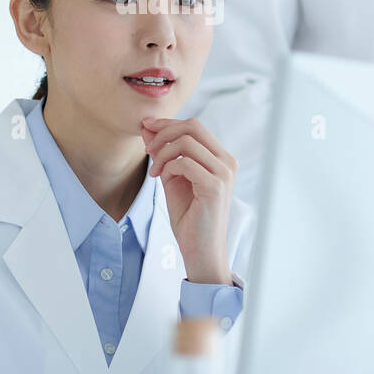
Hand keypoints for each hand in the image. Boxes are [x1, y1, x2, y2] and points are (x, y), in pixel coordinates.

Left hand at [140, 115, 237, 284]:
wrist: (201, 250)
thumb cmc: (190, 217)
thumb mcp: (172, 179)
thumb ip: (163, 154)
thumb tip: (147, 128)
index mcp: (221, 158)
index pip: (194, 126)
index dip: (168, 123)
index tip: (146, 127)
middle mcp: (227, 162)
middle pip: (193, 126)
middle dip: (164, 131)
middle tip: (147, 148)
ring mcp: (224, 173)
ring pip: (187, 142)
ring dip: (162, 153)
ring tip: (154, 171)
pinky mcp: (215, 186)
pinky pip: (185, 163)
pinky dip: (168, 167)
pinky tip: (161, 179)